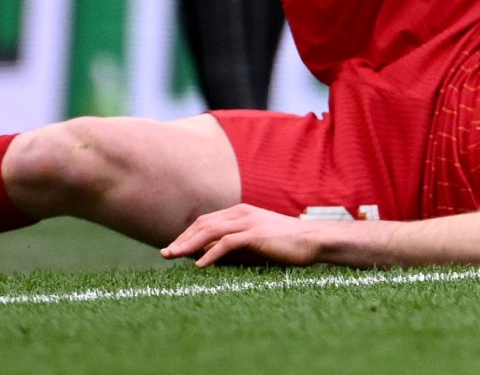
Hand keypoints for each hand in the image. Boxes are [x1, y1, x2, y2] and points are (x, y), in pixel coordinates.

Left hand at [162, 204, 325, 268]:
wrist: (314, 239)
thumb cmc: (287, 243)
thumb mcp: (257, 241)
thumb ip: (235, 245)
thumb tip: (209, 256)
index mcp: (241, 212)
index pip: (206, 221)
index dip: (188, 234)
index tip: (174, 248)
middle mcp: (242, 213)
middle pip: (203, 224)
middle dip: (182, 238)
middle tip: (165, 254)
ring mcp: (249, 222)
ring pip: (210, 232)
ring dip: (189, 245)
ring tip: (174, 257)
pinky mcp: (255, 234)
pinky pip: (226, 243)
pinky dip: (210, 254)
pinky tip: (199, 266)